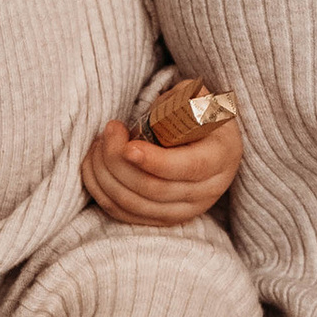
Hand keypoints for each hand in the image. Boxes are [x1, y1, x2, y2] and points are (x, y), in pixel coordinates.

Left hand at [80, 116, 241, 228]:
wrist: (201, 139)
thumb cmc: (195, 113)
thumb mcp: (197, 97)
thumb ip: (184, 100)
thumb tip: (165, 113)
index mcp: (221, 156)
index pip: (189, 168)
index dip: (156, 161)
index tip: (128, 146)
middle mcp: (208, 190)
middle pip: (155, 189)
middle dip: (120, 161)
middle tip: (108, 132)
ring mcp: (185, 209)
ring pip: (135, 205)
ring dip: (106, 176)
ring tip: (98, 146)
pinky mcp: (162, 219)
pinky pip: (125, 214)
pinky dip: (102, 192)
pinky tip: (94, 167)